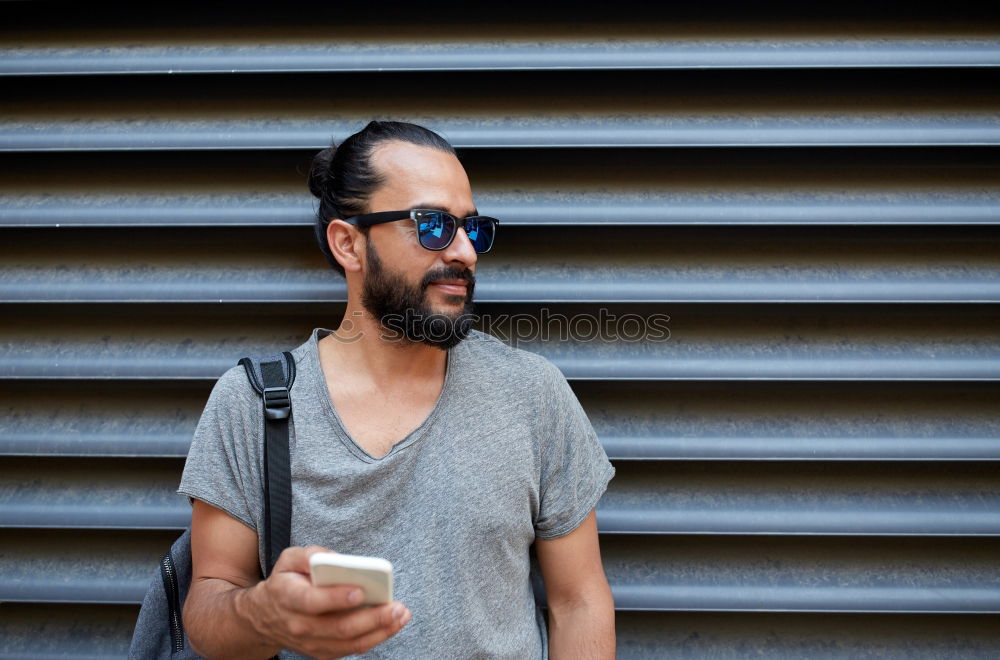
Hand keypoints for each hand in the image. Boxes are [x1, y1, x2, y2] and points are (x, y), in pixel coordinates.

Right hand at [244, 545, 410, 658]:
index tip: (360, 591)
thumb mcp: (288, 560)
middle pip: (338, 626)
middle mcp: (299, 625)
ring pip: (349, 642)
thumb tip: (333, 557)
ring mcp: (311, 642)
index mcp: (288, 597)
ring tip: (401, 615)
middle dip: (371, 617)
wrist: (266, 617)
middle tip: (396, 606)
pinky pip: (351, 649)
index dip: (336, 598)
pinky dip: (374, 638)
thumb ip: (307, 554)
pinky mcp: (322, 651)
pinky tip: (392, 624)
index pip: (312, 601)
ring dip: (379, 631)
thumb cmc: (285, 582)